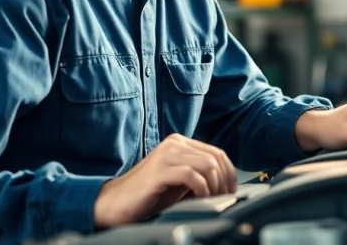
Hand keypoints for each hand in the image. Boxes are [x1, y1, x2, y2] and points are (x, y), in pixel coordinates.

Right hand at [93, 134, 236, 227]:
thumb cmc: (149, 195)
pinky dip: (201, 188)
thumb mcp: (180, 181)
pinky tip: (199, 198)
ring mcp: (166, 154)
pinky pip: (191, 175)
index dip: (230, 173)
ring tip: (211, 200)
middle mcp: (174, 143)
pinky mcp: (159, 170)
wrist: (116, 203)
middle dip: (225, 181)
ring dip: (215, 186)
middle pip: (216, 158)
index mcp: (180, 143)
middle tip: (224, 198)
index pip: (217, 152)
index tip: (231, 191)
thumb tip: (226, 183)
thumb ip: (199, 175)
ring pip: (207, 164)